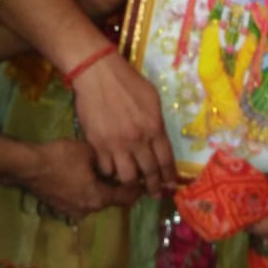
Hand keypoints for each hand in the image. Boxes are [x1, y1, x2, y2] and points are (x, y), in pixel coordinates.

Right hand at [23, 138, 142, 218]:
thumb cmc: (60, 158)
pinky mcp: (61, 206)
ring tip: (109, 172)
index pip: (126, 196)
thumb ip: (105, 159)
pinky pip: (83, 198)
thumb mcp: (88, 152)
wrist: (28, 166)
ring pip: (97, 199)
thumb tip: (114, 160)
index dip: (138, 188)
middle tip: (129, 173)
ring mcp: (73, 210)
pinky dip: (90, 189)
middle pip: (112, 200)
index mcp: (98, 198)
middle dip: (121, 187)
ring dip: (104, 188)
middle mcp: (88, 209)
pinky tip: (89, 175)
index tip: (146, 180)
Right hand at [72, 51, 176, 196]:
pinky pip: (106, 169)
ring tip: (132, 183)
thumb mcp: (152, 99)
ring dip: (131, 183)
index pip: (166, 159)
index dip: (168, 175)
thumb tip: (158, 139)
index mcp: (154, 127)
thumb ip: (156, 122)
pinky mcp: (97, 145)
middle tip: (154, 193)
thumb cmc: (127, 81)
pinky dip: (110, 172)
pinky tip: (112, 170)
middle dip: (153, 186)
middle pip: (149, 172)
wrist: (97, 74)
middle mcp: (137, 140)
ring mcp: (116, 145)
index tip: (169, 185)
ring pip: (127, 178)